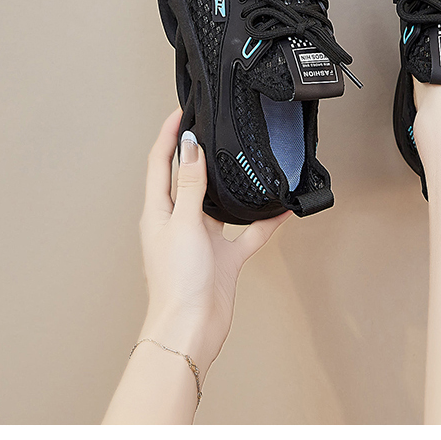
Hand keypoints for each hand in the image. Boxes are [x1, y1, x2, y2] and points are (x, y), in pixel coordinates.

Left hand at [139, 108, 290, 376]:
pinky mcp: (224, 257)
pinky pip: (249, 232)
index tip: (181, 112)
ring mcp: (203, 240)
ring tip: (244, 161)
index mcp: (160, 212)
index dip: (168, 135)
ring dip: (231, 184)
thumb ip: (189, 185)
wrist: (191, 328)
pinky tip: (280, 210)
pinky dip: (264, 221)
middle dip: (198, 153)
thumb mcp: (183, 224)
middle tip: (212, 128)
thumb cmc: (177, 282)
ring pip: (219, 203)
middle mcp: (179, 222)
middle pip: (187, 179)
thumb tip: (189, 148)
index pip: (159, 163)